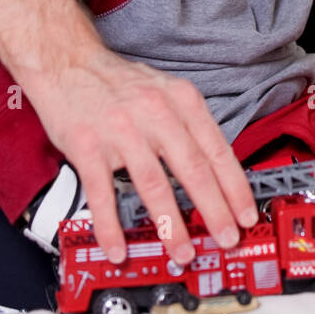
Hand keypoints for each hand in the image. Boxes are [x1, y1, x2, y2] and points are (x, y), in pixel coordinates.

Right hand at [26, 47, 258, 264]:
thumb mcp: (166, 90)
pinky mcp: (87, 145)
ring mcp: (121, 130)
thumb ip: (189, 126)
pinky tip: (118, 248)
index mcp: (181, 101)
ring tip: (182, 252)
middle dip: (215, 212)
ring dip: (171, 226)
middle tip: (226, 240)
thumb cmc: (118, 81)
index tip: (246, 215)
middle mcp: (156, 114)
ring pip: (153, 185)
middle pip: (193, 170)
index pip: (217, 151)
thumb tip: (215, 169)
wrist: (68, 61)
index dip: (235, 188)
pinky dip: (111, 227)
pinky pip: (103, 194)